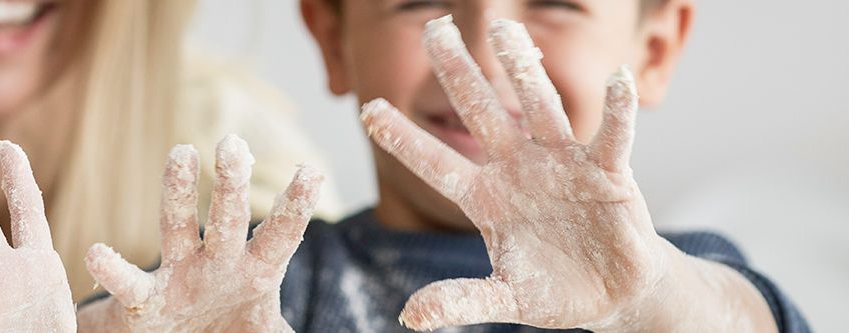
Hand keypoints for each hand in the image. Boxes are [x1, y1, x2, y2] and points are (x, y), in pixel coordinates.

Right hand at [81, 136, 323, 331]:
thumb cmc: (226, 332)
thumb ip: (289, 331)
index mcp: (253, 272)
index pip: (280, 236)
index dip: (294, 207)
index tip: (311, 170)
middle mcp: (215, 265)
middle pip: (227, 220)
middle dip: (231, 184)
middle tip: (232, 142)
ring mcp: (177, 277)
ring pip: (176, 229)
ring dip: (178, 193)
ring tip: (180, 154)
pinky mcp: (145, 303)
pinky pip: (128, 286)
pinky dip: (111, 271)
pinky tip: (96, 253)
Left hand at [362, 16, 772, 331]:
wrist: (614, 294)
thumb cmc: (554, 289)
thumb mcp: (504, 299)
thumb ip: (462, 301)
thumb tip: (410, 317)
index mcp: (484, 198)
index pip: (435, 162)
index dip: (402, 137)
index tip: (366, 107)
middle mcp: (517, 170)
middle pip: (481, 113)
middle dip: (458, 71)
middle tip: (434, 28)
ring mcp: (561, 165)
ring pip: (538, 108)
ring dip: (524, 70)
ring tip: (508, 32)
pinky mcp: (608, 173)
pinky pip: (611, 136)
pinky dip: (616, 110)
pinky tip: (614, 78)